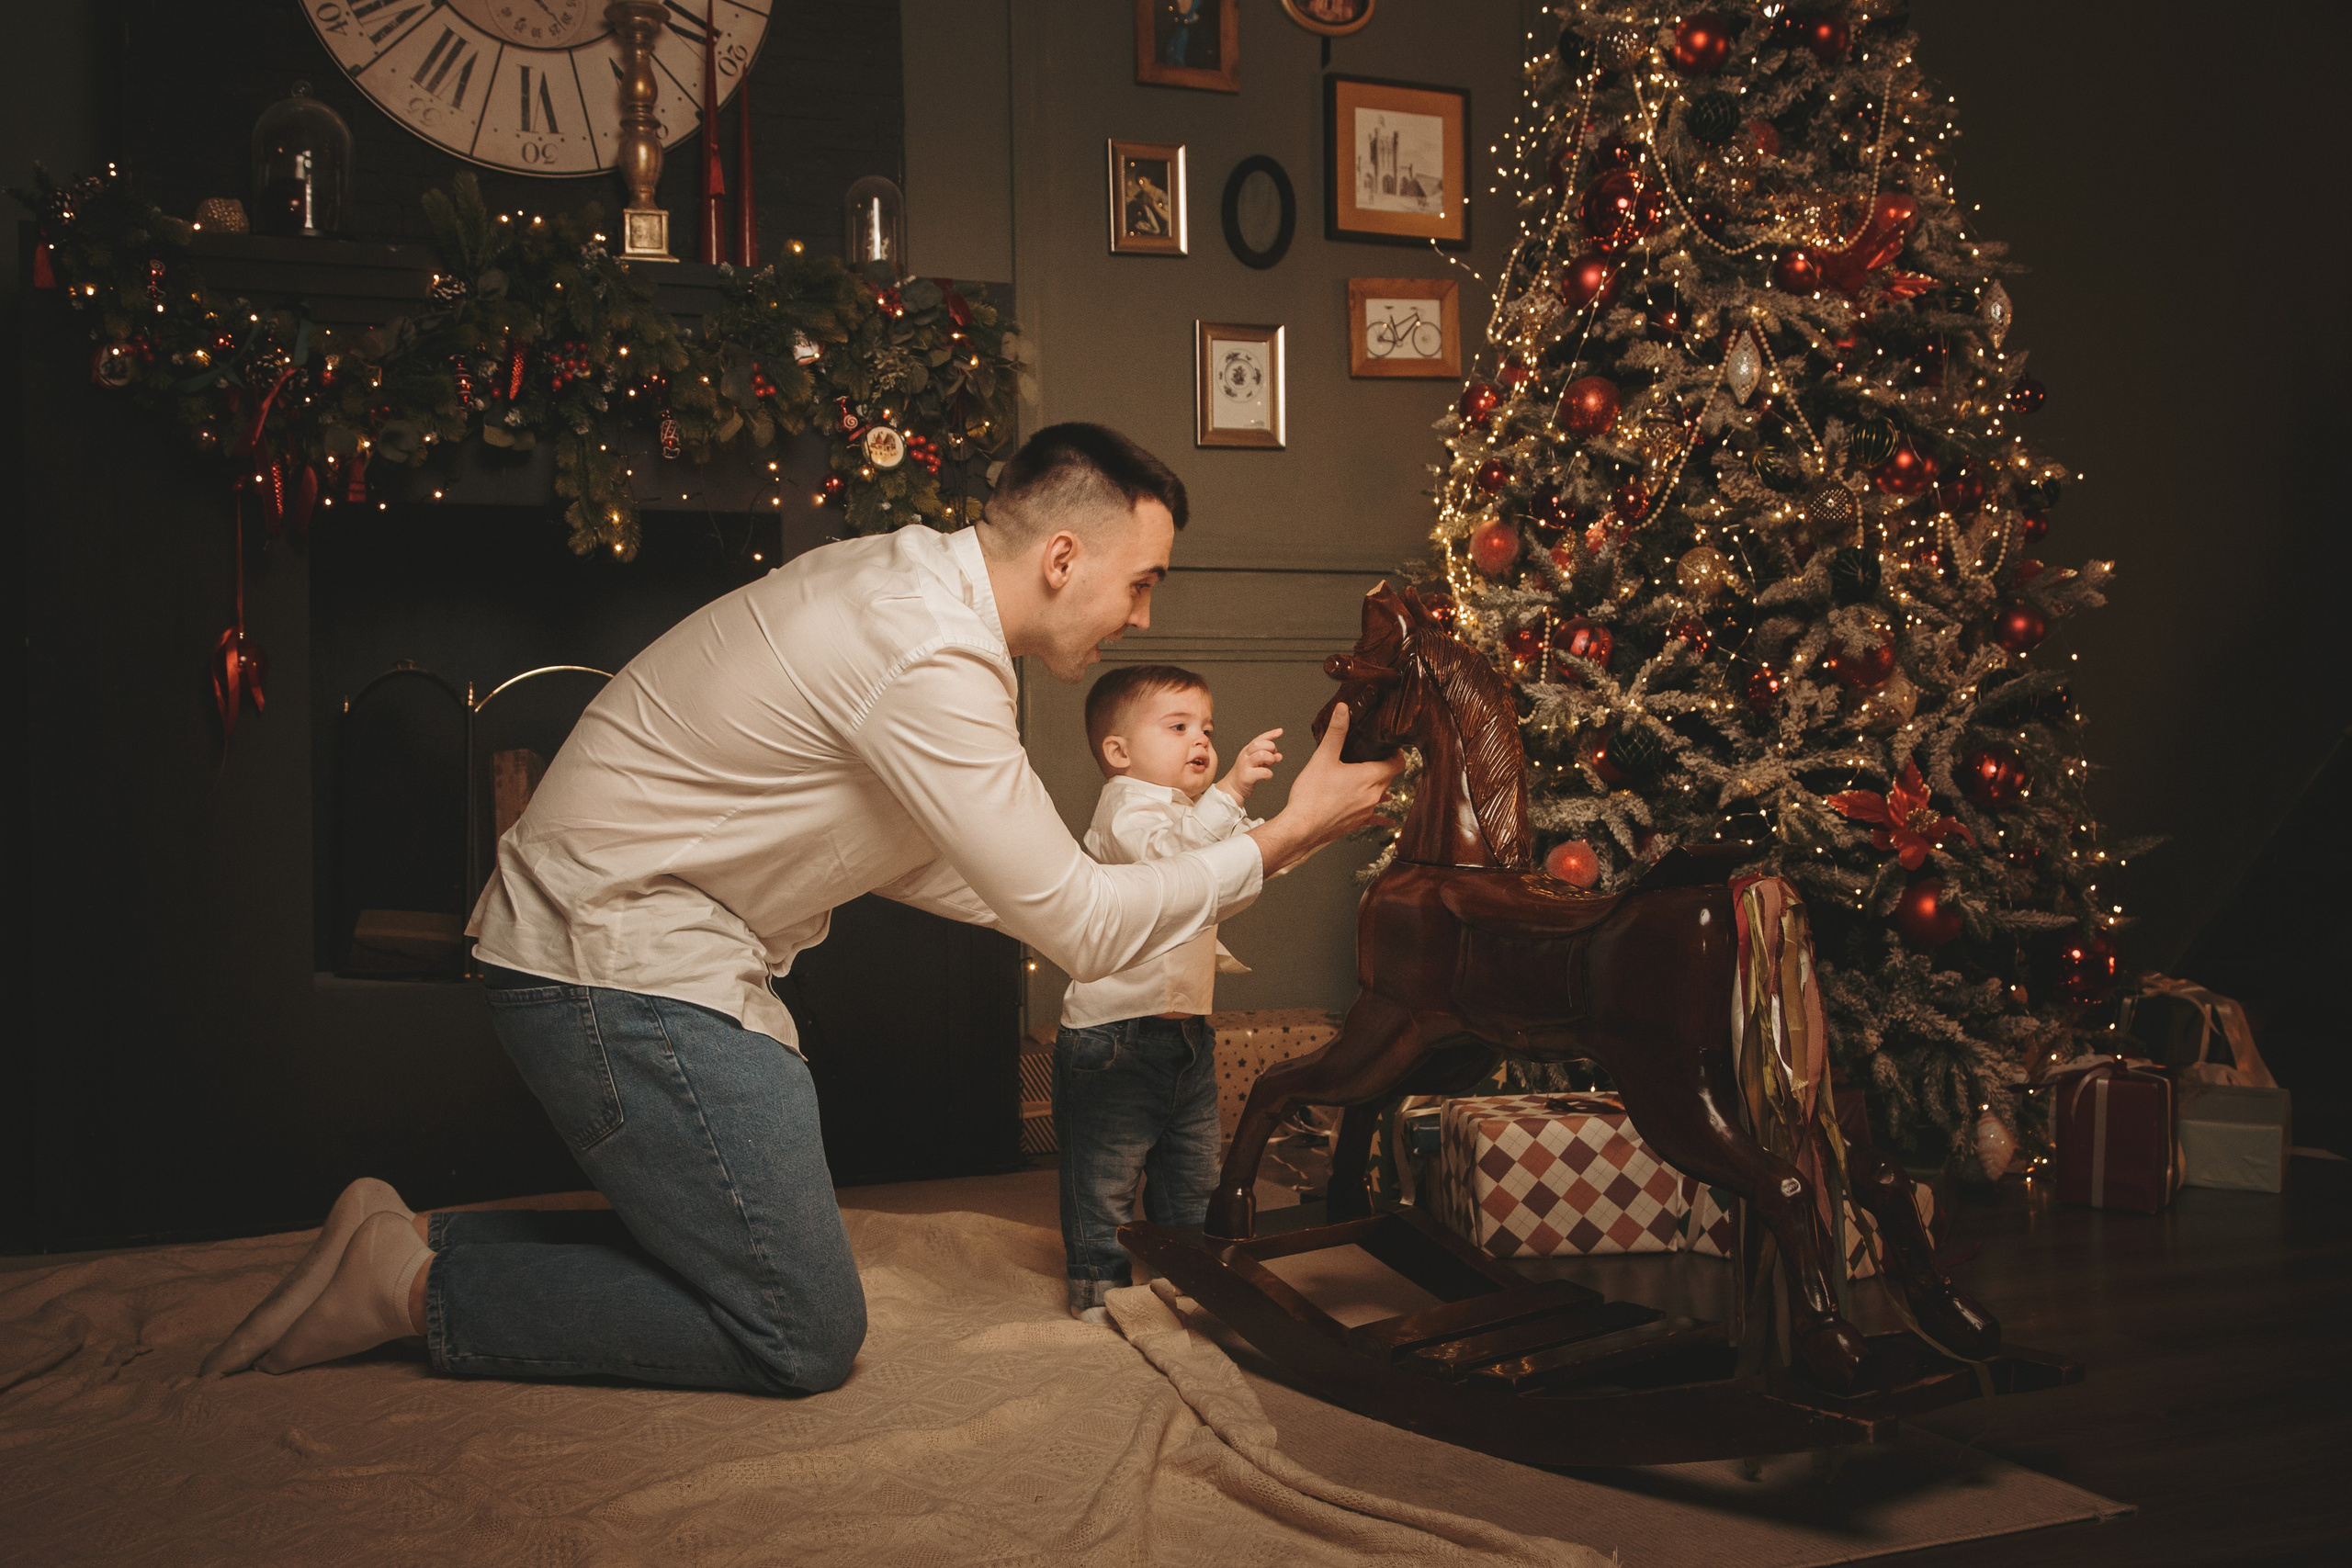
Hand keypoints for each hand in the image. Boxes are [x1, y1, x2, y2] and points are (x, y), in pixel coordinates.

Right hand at [1217, 727, 1283, 803]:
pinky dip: (1269, 774)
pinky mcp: (1246, 776)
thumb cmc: (1246, 773)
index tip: (1280, 731)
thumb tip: (1279, 755)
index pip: (1259, 738)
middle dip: (1270, 748)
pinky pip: (1263, 772)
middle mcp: (1245, 755)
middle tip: (1272, 757)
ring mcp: (1245, 765)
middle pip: (1259, 744)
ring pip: (1261, 755)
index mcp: (1248, 750)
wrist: (1233, 787)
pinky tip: (1266, 776)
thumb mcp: (1257, 763)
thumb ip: (1268, 757)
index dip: (1270, 734)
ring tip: (1269, 765)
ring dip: (1270, 759)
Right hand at [1246, 704, 1404, 876]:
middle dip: (1383, 765)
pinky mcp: (1357, 823)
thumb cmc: (1311, 796)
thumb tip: (1343, 709)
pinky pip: (1375, 816)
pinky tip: (1387, 818)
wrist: (1301, 828)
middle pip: (1388, 777)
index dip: (1396, 753)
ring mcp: (1366, 811)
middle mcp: (1373, 796)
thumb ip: (1336, 732)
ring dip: (1378, 785)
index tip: (1388, 747)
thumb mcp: (1323, 758)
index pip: (1397, 763)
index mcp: (1370, 777)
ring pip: (1381, 794)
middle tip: (1373, 756)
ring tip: (1373, 777)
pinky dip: (1380, 812)